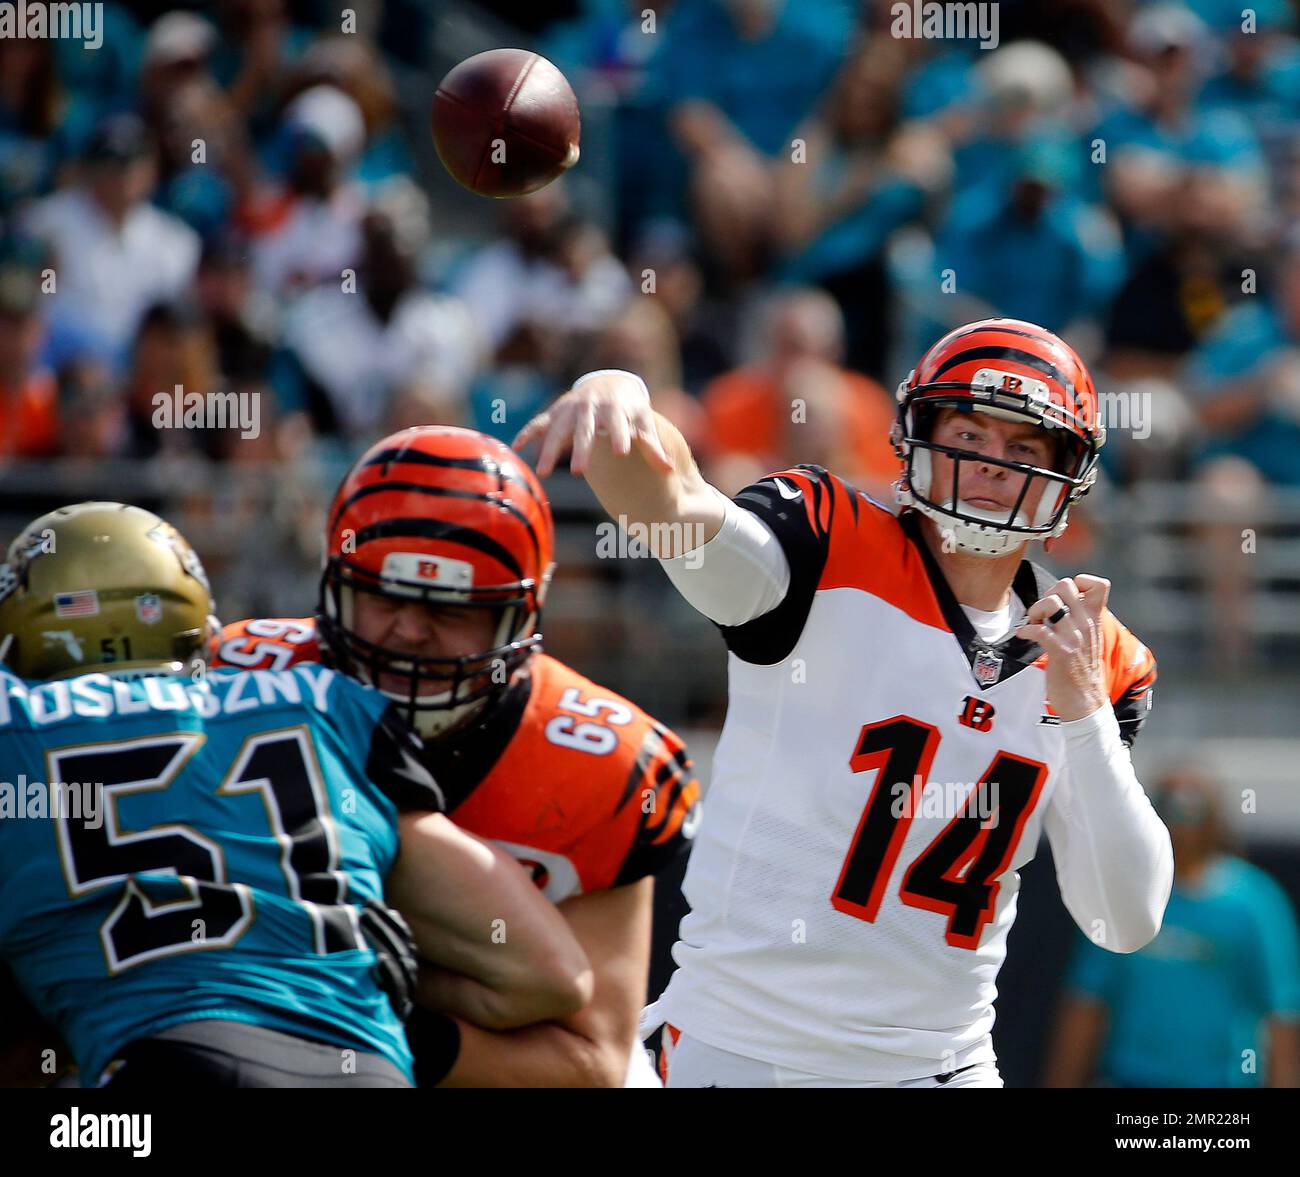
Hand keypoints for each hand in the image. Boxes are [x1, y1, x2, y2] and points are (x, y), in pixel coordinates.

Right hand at [513, 372, 673, 476]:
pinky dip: (528, 433)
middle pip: (585, 429)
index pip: (619, 422)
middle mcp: (591, 406)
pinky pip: (539, 423)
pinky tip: (517, 447)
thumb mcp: (643, 422)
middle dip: (582, 449)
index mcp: (615, 407)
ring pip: (557, 429)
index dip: (620, 435)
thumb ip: (653, 447)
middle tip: (579, 472)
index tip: (622, 452)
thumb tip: (669, 470)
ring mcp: (570, 409)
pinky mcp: (556, 412)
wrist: (610, 383)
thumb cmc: (630, 410)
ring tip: (543, 473)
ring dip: (548, 449)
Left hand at [1015, 575, 1109, 721]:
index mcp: (1095, 619)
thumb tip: (1058, 601)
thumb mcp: (1088, 638)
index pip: (1099, 584)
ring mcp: (1074, 637)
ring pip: (1051, 603)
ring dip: (1035, 611)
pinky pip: (1039, 630)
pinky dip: (1026, 630)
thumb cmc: (1081, 669)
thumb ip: (1078, 618)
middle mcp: (1086, 624)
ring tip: (1034, 625)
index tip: (1064, 598)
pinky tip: (1025, 636)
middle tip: (1043, 614)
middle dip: (1048, 595)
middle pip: (1065, 585)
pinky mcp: (1061, 652)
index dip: (1078, 582)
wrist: (1085, 702)